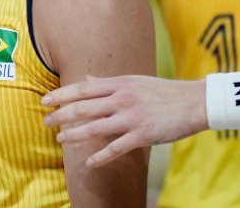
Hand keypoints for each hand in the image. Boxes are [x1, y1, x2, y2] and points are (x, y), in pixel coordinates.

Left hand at [41, 75, 205, 166]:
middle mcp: (122, 99)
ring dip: (75, 135)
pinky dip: (101, 156)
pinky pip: (116, 148)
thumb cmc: (162, 91)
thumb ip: (108, 82)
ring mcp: (132, 117)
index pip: (83, 88)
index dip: (62, 95)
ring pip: (96, 127)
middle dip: (62, 115)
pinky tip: (90, 162)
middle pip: (84, 107)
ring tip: (60, 140)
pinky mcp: (143, 135)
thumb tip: (86, 78)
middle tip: (46, 122)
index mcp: (120, 83)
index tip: (46, 101)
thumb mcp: (134, 81)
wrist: (194, 102)